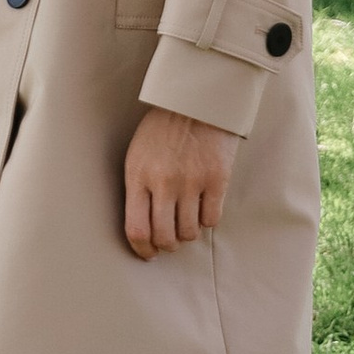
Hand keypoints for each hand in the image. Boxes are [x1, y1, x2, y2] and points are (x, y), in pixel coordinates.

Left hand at [123, 106, 240, 257]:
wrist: (196, 99)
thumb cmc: (162, 128)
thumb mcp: (137, 154)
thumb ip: (138, 188)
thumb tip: (143, 228)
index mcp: (138, 175)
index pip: (136, 229)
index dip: (142, 250)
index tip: (148, 253)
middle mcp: (164, 182)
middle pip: (164, 237)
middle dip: (166, 246)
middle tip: (169, 241)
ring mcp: (192, 181)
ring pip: (189, 233)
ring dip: (187, 234)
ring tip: (186, 221)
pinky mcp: (217, 179)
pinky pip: (212, 219)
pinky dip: (207, 220)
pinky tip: (203, 208)